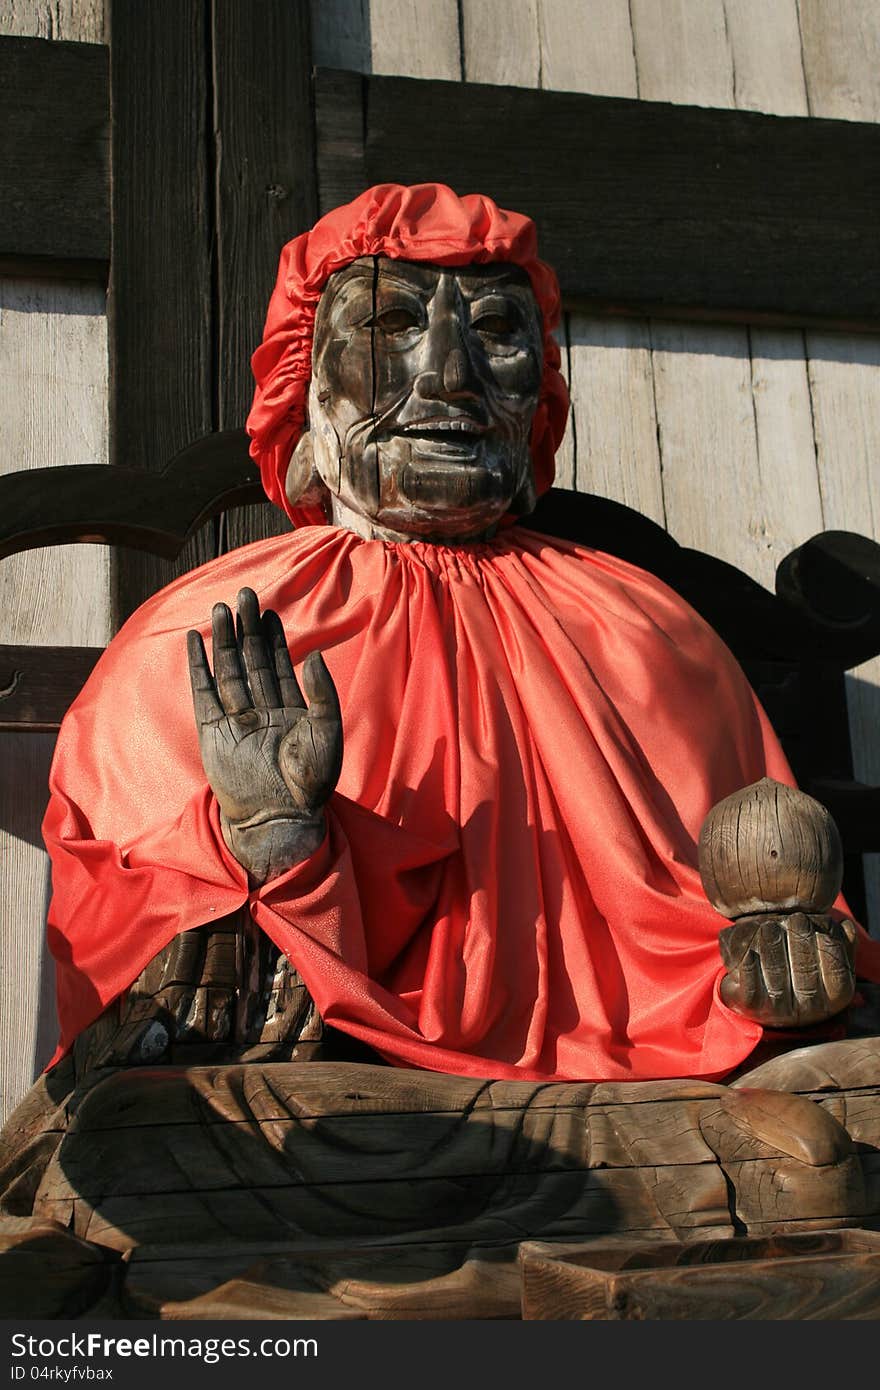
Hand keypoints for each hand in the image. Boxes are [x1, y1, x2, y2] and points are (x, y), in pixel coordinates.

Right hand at [187, 588, 341, 882]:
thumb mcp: (326, 733)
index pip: (277, 664)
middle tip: (243, 593)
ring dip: (224, 640)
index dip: (272, 637)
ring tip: (221, 608)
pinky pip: (203, 692)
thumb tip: (313, 655)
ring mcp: (236, 719)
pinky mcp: (213, 731)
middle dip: (247, 628)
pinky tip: (194, 641)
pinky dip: (198, 667)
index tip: (267, 610)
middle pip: (251, 659)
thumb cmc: (310, 783)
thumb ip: (321, 694)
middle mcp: (262, 710)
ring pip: (227, 670)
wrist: (279, 818)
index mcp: (291, 709)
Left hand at [719, 912, 856, 1027]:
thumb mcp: (826, 962)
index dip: (828, 951)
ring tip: (770, 926)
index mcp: (832, 1000)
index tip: (819, 930)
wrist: (762, 996)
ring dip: (773, 948)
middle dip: (800, 942)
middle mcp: (808, 1011)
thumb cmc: (800, 971)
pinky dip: (750, 969)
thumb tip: (846, 926)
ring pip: (776, 977)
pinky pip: (751, 989)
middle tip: (794, 918)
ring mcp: (779, 1011)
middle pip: (805, 973)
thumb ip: (841, 946)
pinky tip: (750, 952)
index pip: (837, 977)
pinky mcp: (752, 1007)